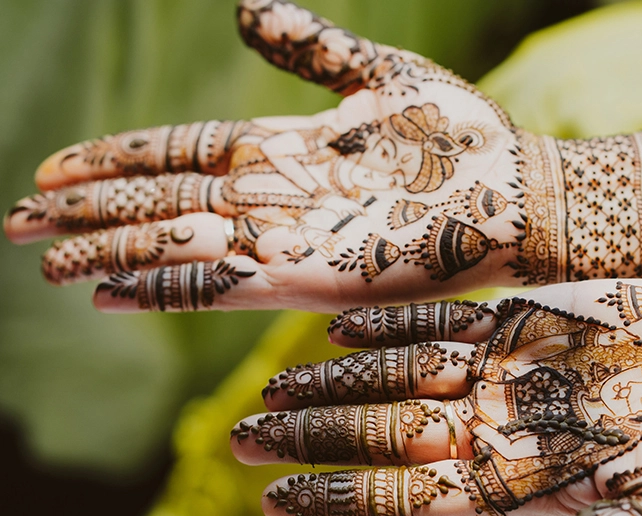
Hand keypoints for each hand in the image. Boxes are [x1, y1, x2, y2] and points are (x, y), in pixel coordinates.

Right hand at [5, 0, 547, 312]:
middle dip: (90, 211)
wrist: (519, 191)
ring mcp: (291, 239)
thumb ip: (310, 49)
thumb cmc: (463, 137)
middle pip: (161, 200)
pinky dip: (165, 285)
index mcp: (286, 149)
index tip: (56, 167)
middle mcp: (276, 198)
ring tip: (45, 257)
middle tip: (18, 221)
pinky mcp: (313, 277)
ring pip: (177, 243)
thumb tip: (243, 10)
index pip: (180, 154)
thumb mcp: (379, 76)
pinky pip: (223, 284)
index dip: (116, 160)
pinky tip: (109, 289)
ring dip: (108, 249)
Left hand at [230, 280, 641, 515]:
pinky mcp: (523, 323)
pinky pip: (441, 326)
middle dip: (313, 440)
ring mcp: (504, 374)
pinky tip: (338, 328)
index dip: (338, 501)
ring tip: (271, 389)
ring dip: (335, 383)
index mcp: (516, 485)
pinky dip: (390, 327)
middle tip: (240, 439)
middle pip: (384, 438)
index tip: (273, 501)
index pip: (405, 498)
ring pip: (398, 380)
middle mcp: (496, 429)